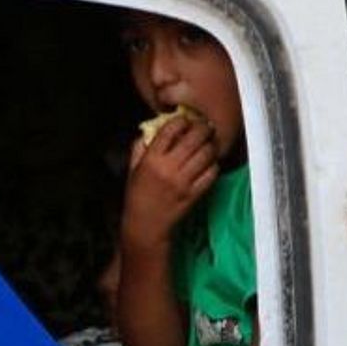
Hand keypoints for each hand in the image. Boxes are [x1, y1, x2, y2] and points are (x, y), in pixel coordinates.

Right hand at [122, 112, 218, 244]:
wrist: (145, 225)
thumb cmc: (137, 195)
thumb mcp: (132, 168)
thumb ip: (140, 146)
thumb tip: (152, 127)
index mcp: (151, 159)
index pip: (170, 130)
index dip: (181, 120)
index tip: (185, 120)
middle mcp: (168, 168)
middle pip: (194, 138)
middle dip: (203, 128)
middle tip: (205, 127)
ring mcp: (183, 182)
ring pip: (206, 154)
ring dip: (211, 145)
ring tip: (210, 143)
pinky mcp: (194, 194)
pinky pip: (211, 173)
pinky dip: (214, 164)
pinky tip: (210, 162)